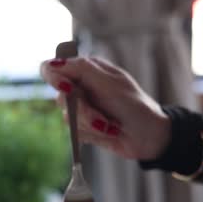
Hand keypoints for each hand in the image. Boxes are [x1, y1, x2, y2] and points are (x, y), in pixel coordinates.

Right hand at [41, 57, 170, 159]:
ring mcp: (82, 109)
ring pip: (69, 119)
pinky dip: (93, 135)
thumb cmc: (135, 106)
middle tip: (102, 118)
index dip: (54, 78)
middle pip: (61, 98)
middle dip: (83, 112)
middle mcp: (81, 87)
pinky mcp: (84, 127)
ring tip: (111, 126)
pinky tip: (109, 132)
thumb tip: (53, 65)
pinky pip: (76, 133)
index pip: (53, 68)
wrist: (149, 137)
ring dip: (92, 125)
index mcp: (87, 69)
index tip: (68, 89)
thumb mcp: (110, 84)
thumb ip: (81, 71)